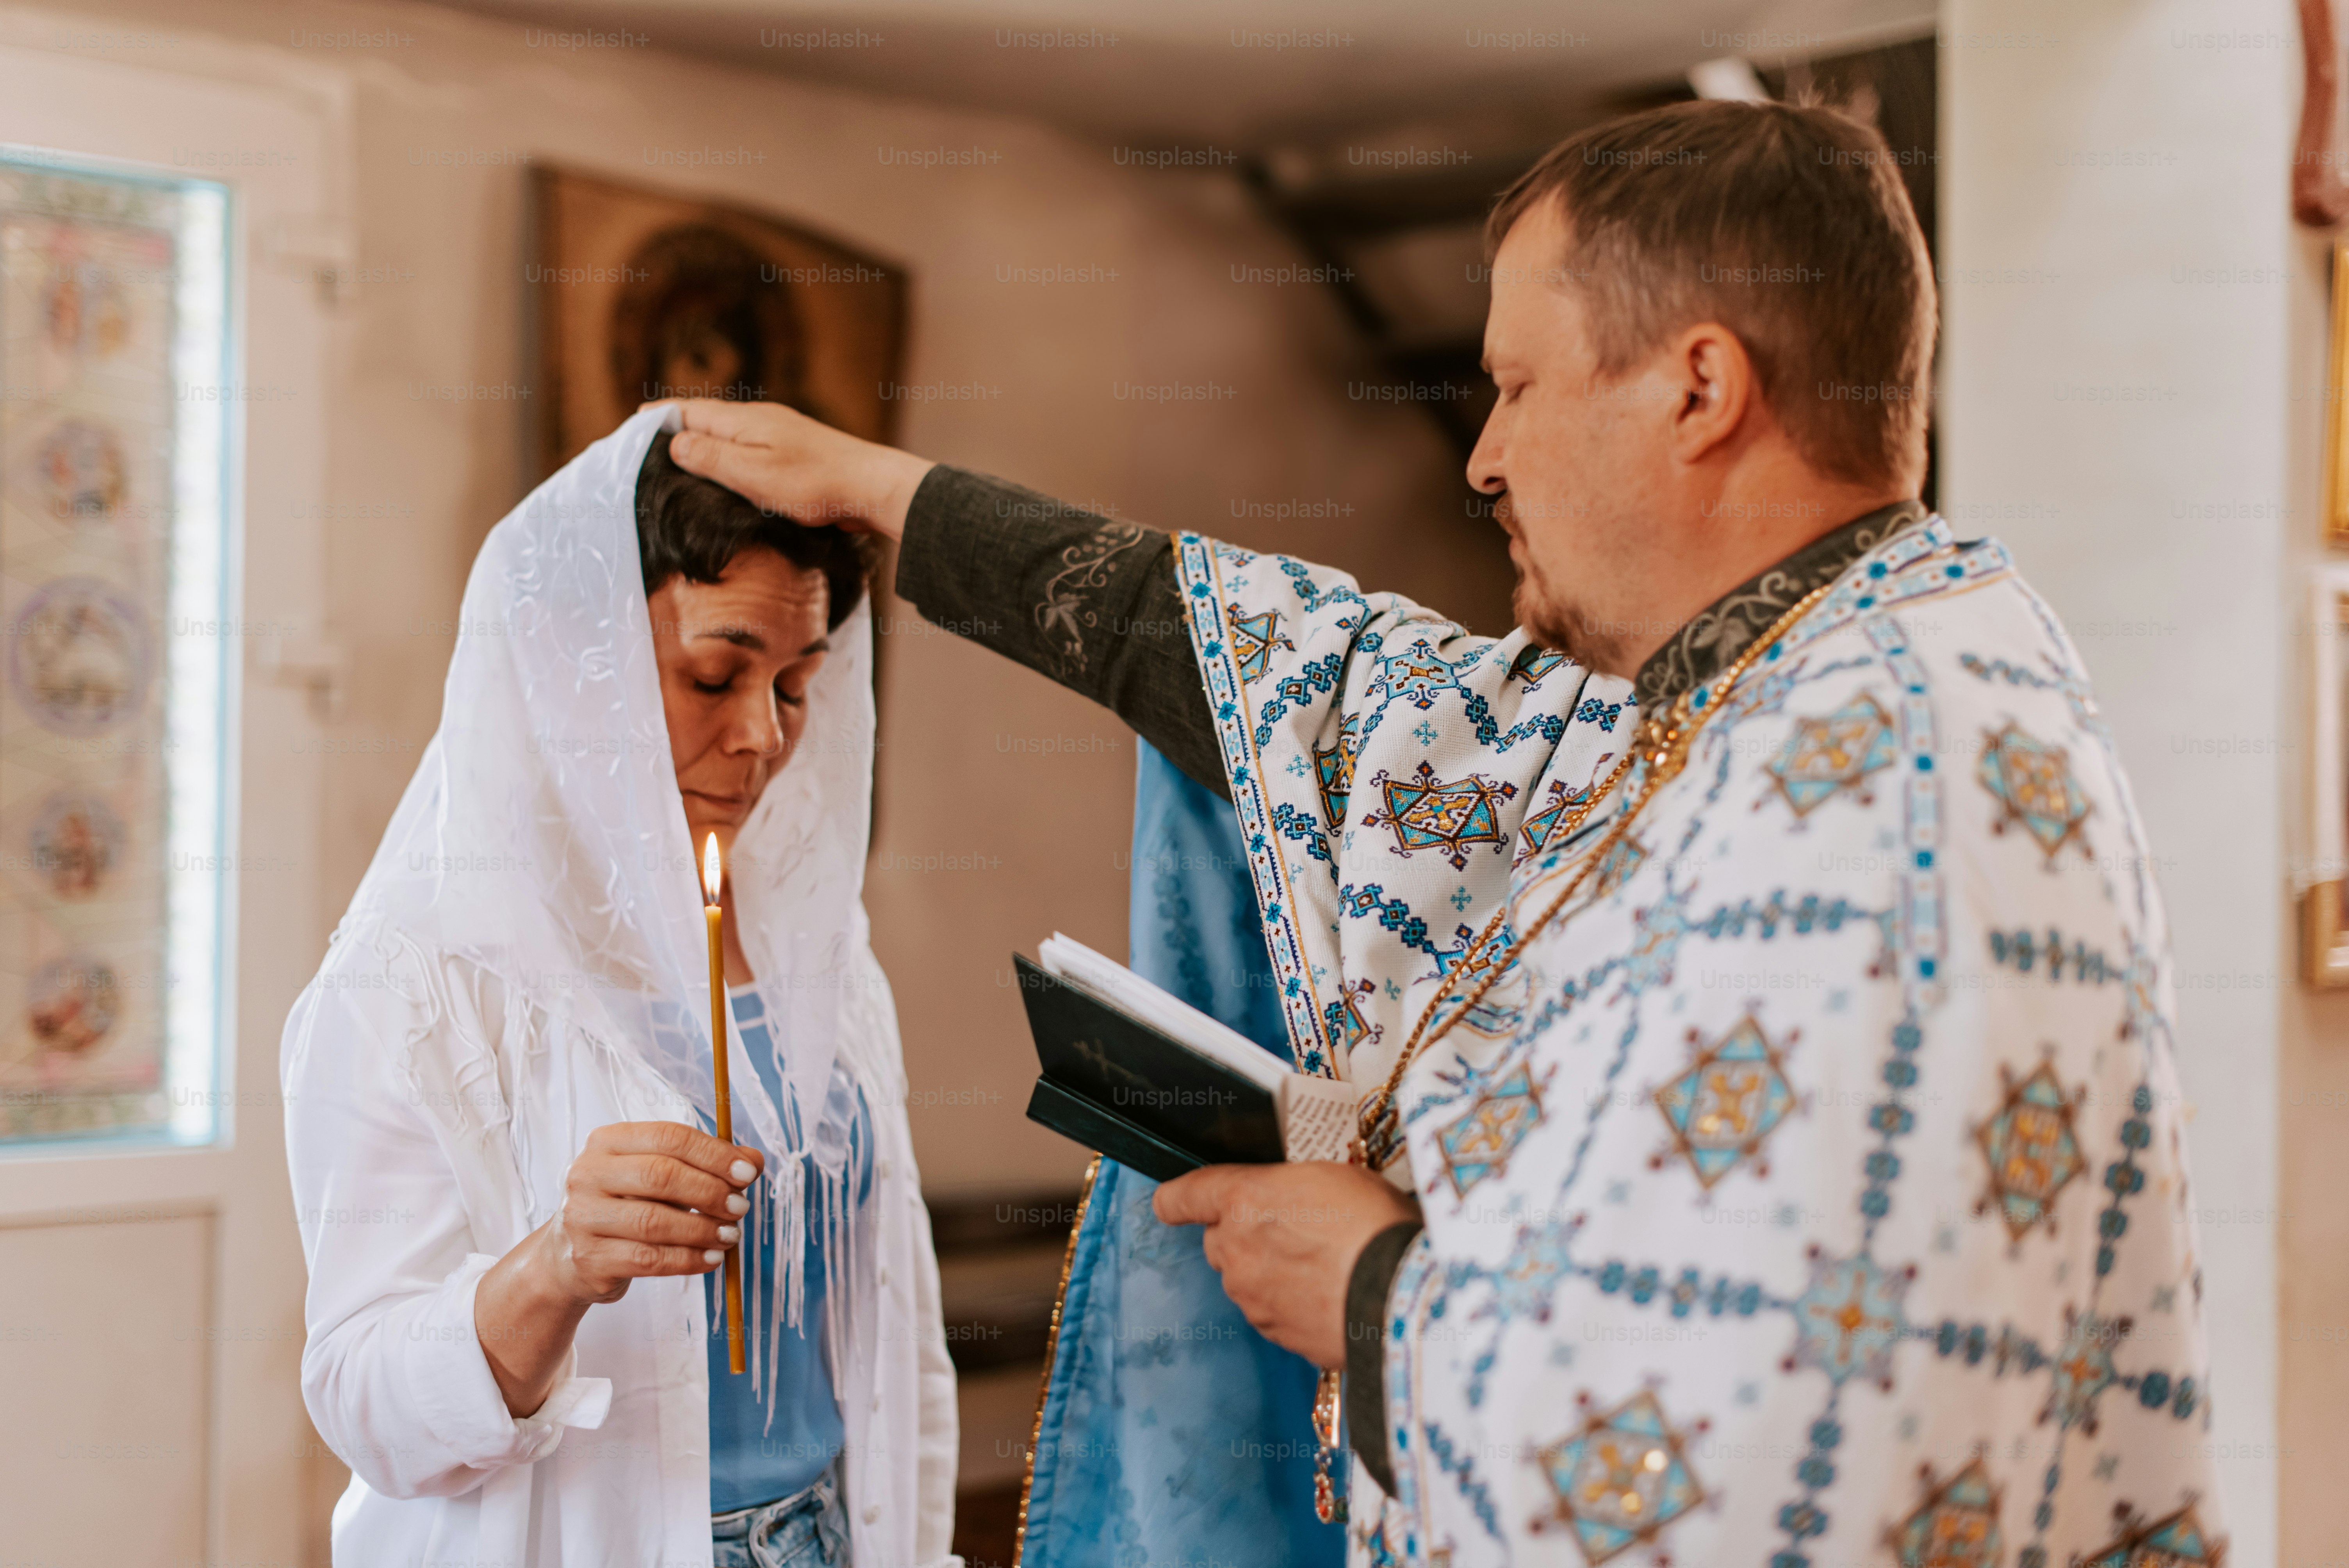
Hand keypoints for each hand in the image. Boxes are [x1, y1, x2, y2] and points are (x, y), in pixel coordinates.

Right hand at [474, 1121, 761, 1415]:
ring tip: (730, 1236)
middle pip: (660, 1176)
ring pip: (654, 1222)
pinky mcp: (588, 1259)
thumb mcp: (658, 1176)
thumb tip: (754, 1162)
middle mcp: (587, 1174)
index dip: (714, 1154)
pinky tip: (711, 1259)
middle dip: (709, 1192)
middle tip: (740, 1208)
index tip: (748, 1174)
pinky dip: (687, 1260)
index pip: (669, 1137)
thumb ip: (704, 1164)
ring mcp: (582, 1217)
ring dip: (702, 1229)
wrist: (568, 1255)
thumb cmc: (626, 1205)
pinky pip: (648, 1260)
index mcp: (608, 1141)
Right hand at [653, 398, 934, 541]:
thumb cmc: (815, 484)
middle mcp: (760, 420)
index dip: (659, 418)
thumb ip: (712, 458)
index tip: (632, 423)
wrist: (871, 487)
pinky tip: (728, 471)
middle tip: (647, 441)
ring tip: (679, 456)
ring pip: (729, 434)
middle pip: (707, 418)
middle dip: (676, 427)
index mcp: (745, 420)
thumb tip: (675, 442)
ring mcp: (779, 434)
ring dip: (703, 441)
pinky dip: (729, 455)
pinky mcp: (794, 453)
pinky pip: (750, 449)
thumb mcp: (753, 475)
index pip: (689, 411)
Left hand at [1153, 1161, 1417, 1368]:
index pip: (1187, 1196)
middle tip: (1296, 1230)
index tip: (1168, 1203)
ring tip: (1326, 1265)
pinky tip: (1330, 1295)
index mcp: (1245, 1200)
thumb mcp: (1335, 1177)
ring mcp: (1253, 1298)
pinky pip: (1272, 1312)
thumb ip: (1292, 1187)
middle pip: (1221, 1241)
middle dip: (1245, 1236)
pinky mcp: (1275, 1334)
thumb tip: (1289, 1199)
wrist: (1404, 1296)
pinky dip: (1291, 1304)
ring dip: (1271, 1272)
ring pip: (1246, 1280)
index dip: (1176, 1198)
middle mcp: (1236, 1250)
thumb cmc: (1377, 1225)